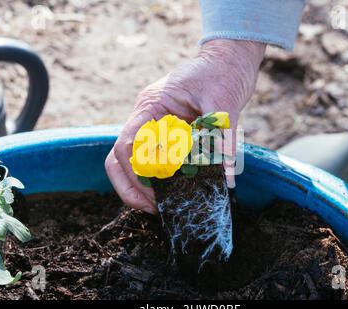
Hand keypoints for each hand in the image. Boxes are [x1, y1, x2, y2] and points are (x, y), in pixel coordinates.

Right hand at [105, 39, 265, 212]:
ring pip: (130, 160)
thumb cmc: (223, 73)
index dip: (137, 173)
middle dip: (130, 187)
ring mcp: (153, 124)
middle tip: (154, 209)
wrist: (228, 59)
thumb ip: (223, 140)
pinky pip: (152, 157)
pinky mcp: (165, 131)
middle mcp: (146, 116)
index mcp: (152, 105)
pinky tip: (173, 190)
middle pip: (119, 157)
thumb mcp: (224, 103)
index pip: (128, 144)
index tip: (157, 195)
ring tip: (161, 206)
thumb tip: (226, 179)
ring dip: (139, 185)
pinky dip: (157, 177)